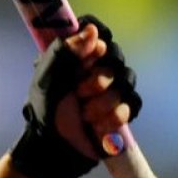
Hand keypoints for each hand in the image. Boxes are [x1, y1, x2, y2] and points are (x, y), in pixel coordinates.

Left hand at [50, 17, 142, 157]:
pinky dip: (112, 117)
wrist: (55, 147)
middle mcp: (97, 67)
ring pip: (126, 80)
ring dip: (103, 101)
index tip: (91, 56)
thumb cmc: (46, 111)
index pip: (97, 33)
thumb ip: (65, 53)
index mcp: (77, 56)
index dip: (98, 42)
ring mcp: (112, 88)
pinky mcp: (122, 109)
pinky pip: (131, 104)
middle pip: (115, 56)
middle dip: (98, 79)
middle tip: (79, 93)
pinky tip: (96, 126)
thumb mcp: (47, 80)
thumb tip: (92, 30)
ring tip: (85, 115)